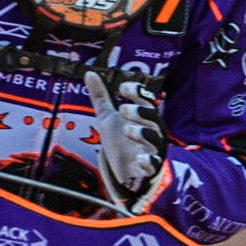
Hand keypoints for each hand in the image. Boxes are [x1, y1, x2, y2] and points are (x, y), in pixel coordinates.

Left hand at [85, 71, 167, 209]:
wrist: (127, 173)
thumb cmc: (122, 142)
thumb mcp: (108, 118)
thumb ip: (102, 97)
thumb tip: (90, 72)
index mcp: (144, 117)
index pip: (146, 100)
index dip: (138, 92)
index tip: (123, 87)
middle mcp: (153, 131)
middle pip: (154, 118)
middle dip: (141, 111)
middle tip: (123, 108)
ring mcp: (154, 150)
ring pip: (156, 140)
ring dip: (144, 133)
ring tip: (128, 130)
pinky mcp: (151, 169)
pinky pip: (154, 165)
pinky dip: (148, 162)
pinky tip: (139, 159)